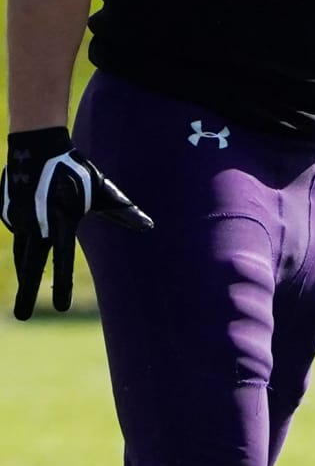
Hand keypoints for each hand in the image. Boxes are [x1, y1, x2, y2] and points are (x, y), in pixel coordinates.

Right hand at [1, 126, 153, 320]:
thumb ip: (122, 211)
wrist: (37, 148)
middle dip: (27, 293)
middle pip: (31, 266)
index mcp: (61, 223)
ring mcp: (18, 221)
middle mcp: (37, 226)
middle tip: (22, 318)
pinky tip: (33, 221)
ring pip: (21, 254)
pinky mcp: (7, 215)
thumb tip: (149, 225)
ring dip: (23, 276)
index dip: (62, 284)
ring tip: (23, 299)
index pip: (63, 260)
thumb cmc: (75, 170)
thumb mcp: (102, 189)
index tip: (61, 308)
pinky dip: (25, 239)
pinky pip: (19, 233)